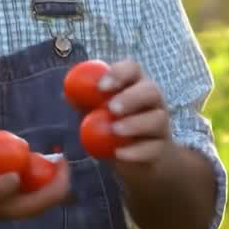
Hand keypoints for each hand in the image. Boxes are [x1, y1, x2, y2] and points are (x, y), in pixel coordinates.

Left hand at [95, 59, 171, 179]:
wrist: (136, 159)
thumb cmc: (113, 126)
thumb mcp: (96, 112)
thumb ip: (85, 102)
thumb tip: (67, 93)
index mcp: (135, 84)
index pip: (133, 68)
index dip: (119, 73)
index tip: (101, 87)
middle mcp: (152, 101)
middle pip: (151, 90)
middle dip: (131, 97)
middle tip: (112, 108)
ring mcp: (160, 124)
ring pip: (157, 119)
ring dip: (135, 124)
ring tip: (115, 130)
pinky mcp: (161, 148)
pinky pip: (154, 148)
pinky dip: (136, 151)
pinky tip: (119, 154)